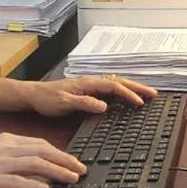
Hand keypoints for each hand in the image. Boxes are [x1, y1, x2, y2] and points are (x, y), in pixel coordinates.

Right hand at [0, 133, 87, 187]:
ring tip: (72, 179)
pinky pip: (16, 181)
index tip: (73, 161)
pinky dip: (33, 185)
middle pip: (42, 151)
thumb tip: (29, 161)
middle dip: (65, 161)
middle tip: (81, 170)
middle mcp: (3, 149)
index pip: (38, 143)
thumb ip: (7, 153)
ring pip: (34, 164)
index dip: (59, 152)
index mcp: (4, 140)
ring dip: (56, 171)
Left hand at [23, 75, 156, 117]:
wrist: (33, 95)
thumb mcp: (64, 103)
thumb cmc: (47, 99)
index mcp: (87, 82)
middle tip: (154, 94)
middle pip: (119, 82)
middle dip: (137, 88)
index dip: (128, 94)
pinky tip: (126, 99)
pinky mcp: (87, 91)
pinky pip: (109, 90)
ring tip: (146, 95)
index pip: (113, 86)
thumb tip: (104, 106)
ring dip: (131, 89)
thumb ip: (84, 103)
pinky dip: (121, 93)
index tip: (140, 104)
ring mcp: (90, 86)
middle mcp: (91, 81)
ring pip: (115, 84)